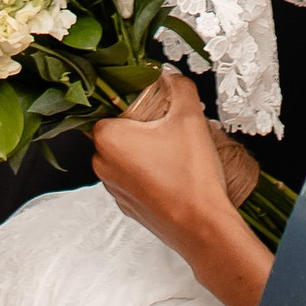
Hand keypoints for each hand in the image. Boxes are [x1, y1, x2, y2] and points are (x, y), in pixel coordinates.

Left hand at [92, 72, 269, 305]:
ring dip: (144, 152)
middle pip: (116, 132)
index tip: (153, 107)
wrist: (203, 229)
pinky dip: (149, 174)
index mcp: (107, 139)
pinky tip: (173, 175)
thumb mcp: (190, 117)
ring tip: (175, 152)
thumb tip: (171, 76)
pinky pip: (133, 181)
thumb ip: (179, 87)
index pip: (109, 108)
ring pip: (124, 158)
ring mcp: (114, 190)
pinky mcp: (129, 208)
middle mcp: (102, 165)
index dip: (132, 104)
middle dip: (140, 127)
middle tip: (168, 127)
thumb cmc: (191, 174)